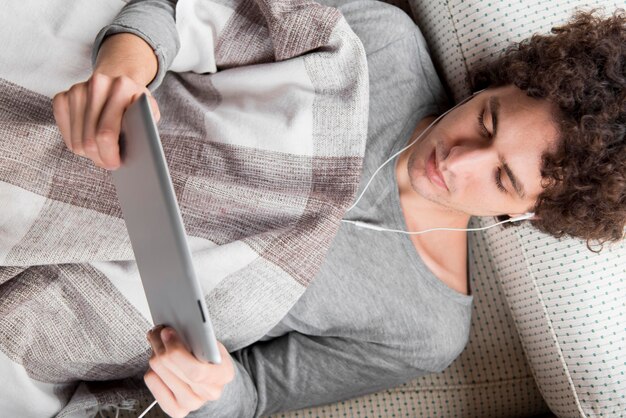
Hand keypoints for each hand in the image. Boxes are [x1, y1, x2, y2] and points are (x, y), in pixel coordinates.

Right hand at [52, 33, 159, 169]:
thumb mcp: (149, 114)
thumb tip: (138, 157)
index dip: (109, 154)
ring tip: (103, 152)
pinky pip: (66, 134)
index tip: (115, 164)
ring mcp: (76, 90)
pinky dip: (77, 143)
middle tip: (109, 163)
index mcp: (122, 87)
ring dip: (89, 153)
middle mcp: (97, 84)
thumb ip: (146, 129)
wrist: (118, 81)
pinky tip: (90, 140)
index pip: (106, 133)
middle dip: (99, 158)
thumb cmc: (135, 105)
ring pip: (76, 141)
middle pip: (89, 139)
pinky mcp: (62, 97)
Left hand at [145, 325, 234, 417]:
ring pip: (160, 375)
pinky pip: (153, 384)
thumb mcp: (211, 342)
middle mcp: (210, 393)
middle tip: (157, 332)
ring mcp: (193, 403)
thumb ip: (198, 338)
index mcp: (224, 374)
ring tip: (158, 344)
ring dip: (155, 355)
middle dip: (161, 347)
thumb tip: (174, 330)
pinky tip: (159, 364)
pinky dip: (152, 369)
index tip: (167, 332)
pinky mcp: (176, 409)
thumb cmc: (210, 355)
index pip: (197, 371)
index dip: (177, 352)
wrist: (211, 375)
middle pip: (175, 371)